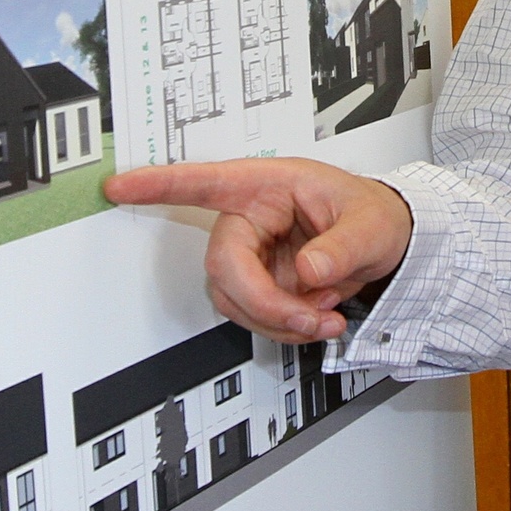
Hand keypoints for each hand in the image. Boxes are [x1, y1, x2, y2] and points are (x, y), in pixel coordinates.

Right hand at [104, 157, 414, 342]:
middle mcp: (251, 218)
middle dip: (263, 301)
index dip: (159, 186)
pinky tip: (316, 319)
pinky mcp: (261, 283)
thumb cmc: (375, 215)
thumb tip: (308, 272)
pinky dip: (283, 327)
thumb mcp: (370, 225)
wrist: (390, 243)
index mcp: (268, 186)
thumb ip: (342, 248)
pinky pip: (253, 315)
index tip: (119, 187)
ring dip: (276, 320)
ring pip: (234, 299)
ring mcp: (253, 254)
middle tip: (307, 318)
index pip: (205, 182)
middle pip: (223, 265)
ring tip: (324, 318)